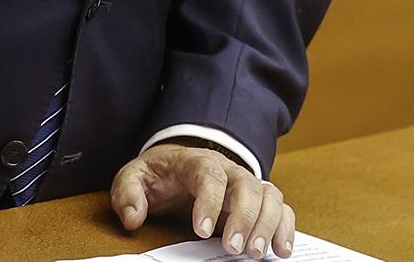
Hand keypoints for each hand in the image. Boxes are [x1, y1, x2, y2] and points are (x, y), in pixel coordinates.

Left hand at [112, 144, 294, 258]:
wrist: (175, 165)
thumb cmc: (157, 175)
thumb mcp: (133, 178)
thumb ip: (128, 193)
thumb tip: (133, 217)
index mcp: (196, 162)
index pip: (209, 175)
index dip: (209, 202)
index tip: (201, 231)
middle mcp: (228, 169)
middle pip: (247, 184)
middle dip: (245, 217)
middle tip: (236, 249)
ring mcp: (245, 184)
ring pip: (269, 195)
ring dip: (269, 224)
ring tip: (257, 253)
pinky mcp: (257, 200)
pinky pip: (280, 207)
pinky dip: (285, 227)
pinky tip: (280, 250)